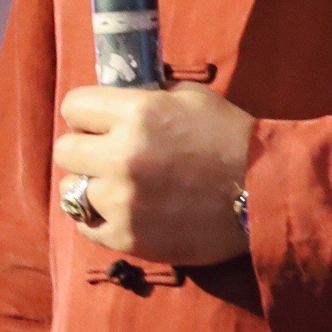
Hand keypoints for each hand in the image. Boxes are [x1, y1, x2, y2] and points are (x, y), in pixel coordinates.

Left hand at [52, 84, 253, 264]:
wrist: (266, 194)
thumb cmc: (232, 140)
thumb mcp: (193, 99)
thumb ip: (149, 96)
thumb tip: (118, 95)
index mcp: (137, 113)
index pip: (74, 106)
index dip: (88, 115)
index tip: (100, 123)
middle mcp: (122, 155)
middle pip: (65, 149)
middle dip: (86, 149)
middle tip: (109, 156)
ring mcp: (122, 200)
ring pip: (71, 190)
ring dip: (92, 186)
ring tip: (119, 188)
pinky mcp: (128, 237)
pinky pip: (85, 226)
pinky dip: (99, 218)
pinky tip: (122, 211)